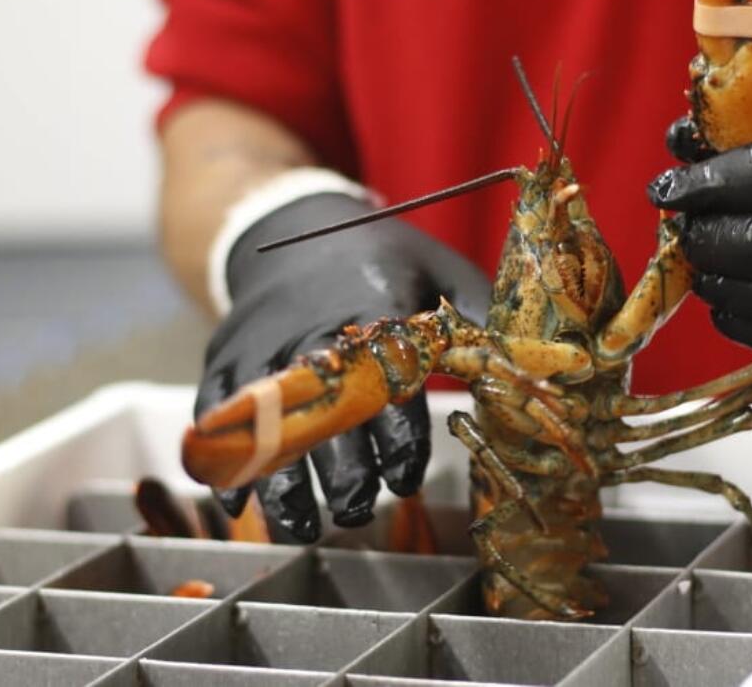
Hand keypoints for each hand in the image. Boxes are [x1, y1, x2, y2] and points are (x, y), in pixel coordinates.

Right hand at [195, 192, 490, 540]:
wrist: (293, 224)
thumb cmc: (381, 258)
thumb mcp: (439, 270)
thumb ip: (480, 320)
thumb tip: (539, 368)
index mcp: (374, 306)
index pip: (388, 386)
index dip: (398, 439)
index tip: (408, 477)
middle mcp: (311, 327)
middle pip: (323, 414)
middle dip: (342, 473)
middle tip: (360, 508)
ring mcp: (259, 342)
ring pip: (263, 423)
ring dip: (280, 482)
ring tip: (305, 528)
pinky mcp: (224, 354)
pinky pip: (213, 414)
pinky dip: (220, 460)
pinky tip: (241, 503)